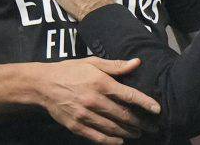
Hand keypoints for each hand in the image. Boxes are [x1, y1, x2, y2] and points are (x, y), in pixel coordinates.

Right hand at [35, 57, 160, 143]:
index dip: (145, 103)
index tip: (157, 109)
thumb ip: (116, 65)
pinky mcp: (76, 126)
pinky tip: (120, 141)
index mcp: (100, 83)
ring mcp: (85, 115)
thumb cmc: (70, 70)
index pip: (128, 95)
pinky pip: (97, 137)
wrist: (43, 84)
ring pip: (112, 128)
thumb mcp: (92, 62)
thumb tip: (137, 62)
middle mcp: (94, 100)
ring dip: (128, 132)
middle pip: (123, 115)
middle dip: (140, 122)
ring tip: (139, 133)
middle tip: (152, 126)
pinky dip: (110, 141)